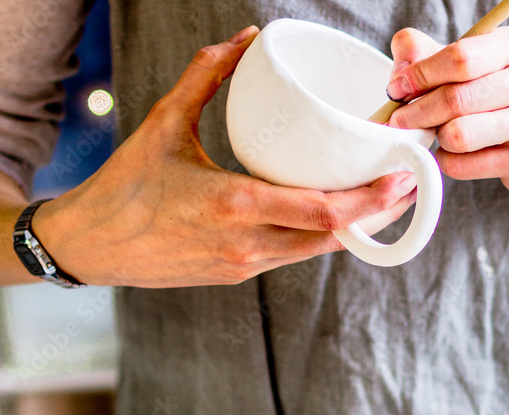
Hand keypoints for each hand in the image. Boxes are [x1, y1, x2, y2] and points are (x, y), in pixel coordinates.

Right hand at [32, 26, 417, 287]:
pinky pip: (291, 256)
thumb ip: (207, 77)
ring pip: (314, 251)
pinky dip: (318, 237)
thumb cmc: (126, 185)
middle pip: (331, 237)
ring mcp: (244, 266)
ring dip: (351, 229)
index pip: (321, 211)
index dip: (370, 200)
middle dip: (376, 215)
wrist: (95, 247)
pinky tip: (334, 216)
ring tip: (382, 202)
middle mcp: (247, 245)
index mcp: (234, 206)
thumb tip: (247, 40)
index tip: (401, 179)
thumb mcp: (165, 123)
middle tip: (407, 188)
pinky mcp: (238, 276)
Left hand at [386, 28, 508, 219]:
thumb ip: (431, 56)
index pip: (460, 57)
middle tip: (400, 121)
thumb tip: (400, 63)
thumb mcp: (472, 69)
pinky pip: (465, 165)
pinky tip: (451, 156)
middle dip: (418, 111)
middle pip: (456, 97)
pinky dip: (447, 163)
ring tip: (435, 136)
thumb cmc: (501, 102)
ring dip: (435, 138)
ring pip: (459, 134)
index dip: (419, 75)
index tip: (396, 89)